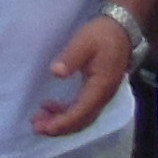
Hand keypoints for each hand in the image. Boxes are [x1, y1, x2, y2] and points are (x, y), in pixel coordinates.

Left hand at [31, 8, 134, 137]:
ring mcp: (101, 96)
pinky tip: (50, 106)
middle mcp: (102, 97)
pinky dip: (66, 112)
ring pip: (81, 117)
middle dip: (58, 127)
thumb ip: (70, 57)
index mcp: (100, 86)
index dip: (62, 123)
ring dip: (60, 121)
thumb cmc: (102, 34)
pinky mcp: (98, 91)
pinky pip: (82, 109)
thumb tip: (55, 73)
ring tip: (38, 119)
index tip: (43, 128)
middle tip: (36, 127)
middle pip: (81, 121)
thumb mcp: (84, 41)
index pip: (80, 112)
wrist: (122, 30)